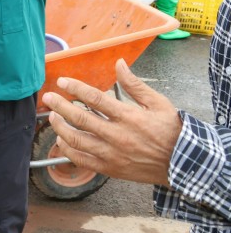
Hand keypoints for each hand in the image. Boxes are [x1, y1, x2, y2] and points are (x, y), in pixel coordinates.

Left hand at [43, 59, 181, 185]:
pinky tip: (62, 141)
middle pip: (80, 119)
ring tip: (53, 116)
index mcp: (129, 117)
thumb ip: (135, 84)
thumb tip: (119, 63)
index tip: (62, 81)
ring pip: (77, 141)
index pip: (95, 98)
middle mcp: (118, 136)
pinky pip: (83, 161)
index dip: (75, 88)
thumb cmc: (171, 130)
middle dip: (60, 106)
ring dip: (60, 128)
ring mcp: (113, 154)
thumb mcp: (158, 103)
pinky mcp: (111, 169)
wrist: (184, 164)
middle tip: (48, 97)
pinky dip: (68, 151)